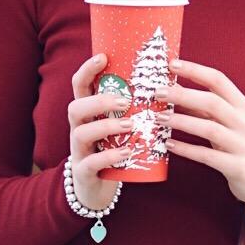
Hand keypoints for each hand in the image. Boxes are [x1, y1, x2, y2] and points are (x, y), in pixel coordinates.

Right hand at [67, 51, 133, 209]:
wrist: (97, 187)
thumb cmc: (114, 149)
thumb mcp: (119, 125)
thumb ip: (133, 107)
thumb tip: (168, 82)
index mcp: (87, 112)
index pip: (79, 85)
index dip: (87, 70)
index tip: (103, 57)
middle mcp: (78, 128)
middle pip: (75, 107)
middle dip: (99, 101)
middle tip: (124, 100)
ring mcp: (78, 151)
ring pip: (81, 134)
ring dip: (106, 126)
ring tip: (130, 125)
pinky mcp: (84, 172)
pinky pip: (90, 163)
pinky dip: (109, 157)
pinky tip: (127, 152)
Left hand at [155, 57, 244, 207]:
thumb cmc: (241, 144)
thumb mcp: (229, 121)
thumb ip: (206, 108)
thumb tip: (174, 93)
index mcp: (242, 105)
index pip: (218, 80)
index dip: (195, 70)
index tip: (172, 64)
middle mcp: (244, 122)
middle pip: (212, 102)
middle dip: (183, 95)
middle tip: (158, 93)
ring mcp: (242, 144)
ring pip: (210, 129)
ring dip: (182, 122)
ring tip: (159, 119)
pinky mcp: (237, 166)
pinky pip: (208, 156)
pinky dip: (187, 150)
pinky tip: (169, 145)